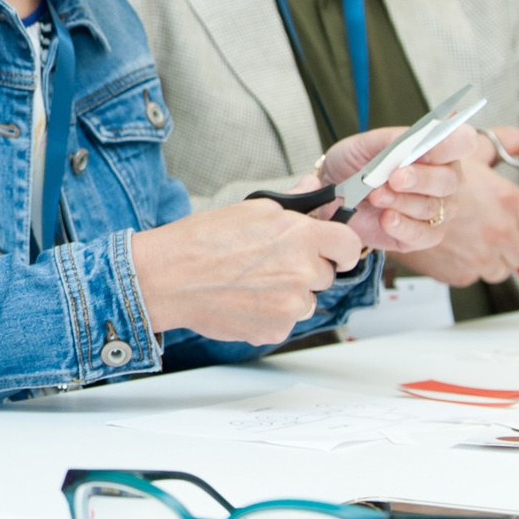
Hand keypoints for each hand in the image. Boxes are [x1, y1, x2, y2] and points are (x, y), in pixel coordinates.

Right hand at [126, 203, 364, 346]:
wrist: (170, 278)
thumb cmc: (202, 241)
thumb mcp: (251, 209)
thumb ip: (293, 203)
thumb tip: (315, 189)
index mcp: (300, 236)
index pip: (349, 244)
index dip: (341, 247)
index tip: (335, 251)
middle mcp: (302, 272)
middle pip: (326, 274)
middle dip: (307, 268)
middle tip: (272, 262)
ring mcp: (291, 305)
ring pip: (306, 299)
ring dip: (289, 293)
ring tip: (253, 282)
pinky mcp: (276, 329)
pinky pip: (286, 321)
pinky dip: (271, 313)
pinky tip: (245, 299)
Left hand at [309, 122, 479, 255]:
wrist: (333, 193)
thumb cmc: (356, 164)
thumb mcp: (364, 144)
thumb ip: (392, 141)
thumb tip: (413, 140)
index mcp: (438, 150)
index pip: (463, 142)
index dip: (450, 145)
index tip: (425, 149)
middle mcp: (445, 180)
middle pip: (449, 180)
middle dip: (421, 179)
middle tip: (394, 178)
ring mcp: (438, 210)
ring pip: (432, 208)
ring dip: (401, 202)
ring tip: (375, 196)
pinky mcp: (423, 236)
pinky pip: (424, 235)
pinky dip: (403, 227)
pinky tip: (386, 219)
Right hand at [393, 128, 518, 285]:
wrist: (377, 200)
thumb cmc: (422, 170)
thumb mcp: (467, 151)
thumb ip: (505, 143)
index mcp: (506, 200)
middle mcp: (496, 232)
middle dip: (518, 244)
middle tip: (500, 230)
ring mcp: (477, 257)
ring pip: (502, 269)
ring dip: (491, 256)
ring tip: (473, 238)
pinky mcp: (457, 274)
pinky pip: (474, 277)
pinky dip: (466, 264)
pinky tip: (454, 247)